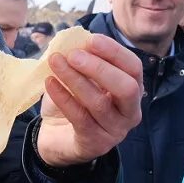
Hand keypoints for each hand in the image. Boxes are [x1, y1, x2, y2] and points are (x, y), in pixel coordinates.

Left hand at [35, 34, 142, 167]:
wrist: (58, 135)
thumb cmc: (74, 101)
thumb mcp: (82, 77)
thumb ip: (84, 60)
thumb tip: (75, 39)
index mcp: (132, 89)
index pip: (133, 67)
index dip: (114, 52)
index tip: (91, 40)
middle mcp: (130, 112)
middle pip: (126, 88)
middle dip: (99, 68)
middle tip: (72, 55)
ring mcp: (115, 130)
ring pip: (99, 102)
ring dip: (75, 79)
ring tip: (55, 63)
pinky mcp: (95, 143)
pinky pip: (79, 117)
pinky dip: (63, 97)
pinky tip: (49, 83)